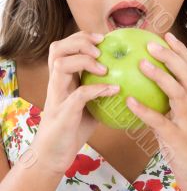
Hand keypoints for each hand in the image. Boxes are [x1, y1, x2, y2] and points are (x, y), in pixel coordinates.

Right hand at [31, 31, 119, 174]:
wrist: (54, 154)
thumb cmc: (73, 125)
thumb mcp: (88, 101)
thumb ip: (99, 87)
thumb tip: (128, 76)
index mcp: (62, 76)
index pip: (64, 46)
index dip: (82, 37)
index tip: (103, 38)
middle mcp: (56, 82)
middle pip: (57, 49)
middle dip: (80, 42)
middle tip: (101, 47)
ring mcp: (57, 96)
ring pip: (61, 65)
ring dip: (84, 61)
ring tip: (104, 68)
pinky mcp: (63, 113)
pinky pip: (79, 95)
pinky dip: (97, 89)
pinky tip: (114, 89)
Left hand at [126, 32, 186, 190]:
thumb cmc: (185, 145)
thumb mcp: (177, 120)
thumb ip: (164, 104)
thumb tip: (139, 89)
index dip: (180, 50)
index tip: (167, 34)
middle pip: (186, 74)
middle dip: (171, 56)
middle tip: (151, 43)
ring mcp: (186, 122)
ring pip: (178, 93)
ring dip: (160, 76)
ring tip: (142, 63)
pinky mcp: (178, 139)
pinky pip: (161, 122)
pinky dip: (145, 110)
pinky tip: (129, 101)